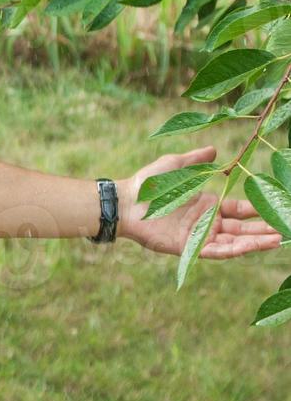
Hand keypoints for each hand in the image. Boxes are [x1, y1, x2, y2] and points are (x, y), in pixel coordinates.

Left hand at [118, 145, 282, 258]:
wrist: (125, 201)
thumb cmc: (147, 183)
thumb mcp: (175, 165)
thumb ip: (196, 159)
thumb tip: (215, 149)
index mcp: (206, 205)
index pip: (239, 210)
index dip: (257, 211)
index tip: (276, 208)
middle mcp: (205, 222)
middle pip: (241, 229)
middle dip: (263, 230)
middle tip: (284, 230)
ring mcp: (198, 236)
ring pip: (233, 242)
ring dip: (255, 242)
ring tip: (277, 240)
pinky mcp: (188, 248)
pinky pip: (215, 251)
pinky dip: (234, 250)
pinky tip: (251, 247)